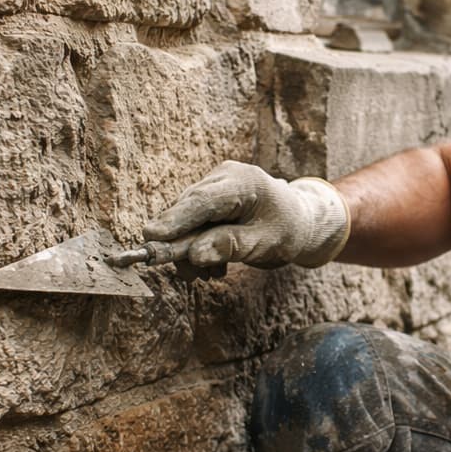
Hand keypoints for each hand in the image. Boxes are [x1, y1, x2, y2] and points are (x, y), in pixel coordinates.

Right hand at [142, 161, 349, 269]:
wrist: (298, 220)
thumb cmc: (287, 230)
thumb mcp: (265, 243)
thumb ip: (231, 246)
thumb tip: (194, 255)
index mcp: (244, 181)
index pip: (202, 201)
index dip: (175, 220)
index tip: (151, 237)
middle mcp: (225, 175)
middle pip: (188, 209)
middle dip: (180, 244)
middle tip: (185, 275)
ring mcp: (215, 183)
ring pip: (185, 218)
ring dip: (190, 250)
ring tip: (208, 275)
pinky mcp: (209, 196)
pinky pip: (191, 221)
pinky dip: (196, 245)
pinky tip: (212, 267)